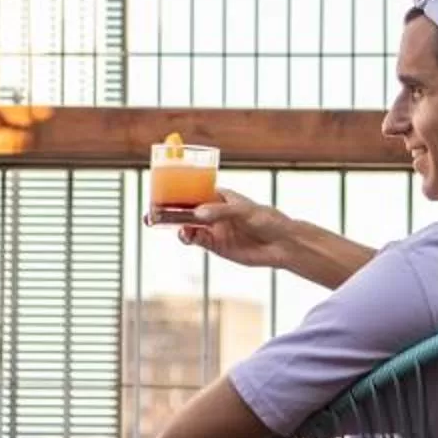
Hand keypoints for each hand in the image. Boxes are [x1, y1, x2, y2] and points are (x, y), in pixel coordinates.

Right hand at [176, 190, 298, 268]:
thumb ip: (221, 212)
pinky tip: (185, 236)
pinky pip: (196, 240)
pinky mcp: (216, 246)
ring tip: (171, 225)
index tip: (164, 191)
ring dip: (177, 225)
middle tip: (155, 211)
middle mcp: (214, 212)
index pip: (195, 191)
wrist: (282, 245)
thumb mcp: (245, 212)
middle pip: (187, 210)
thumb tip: (197, 213)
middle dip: (171, 210)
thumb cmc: (268, 220)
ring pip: (189, 225)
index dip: (179, 192)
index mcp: (220, 197)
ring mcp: (214, 229)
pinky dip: (187, 238)